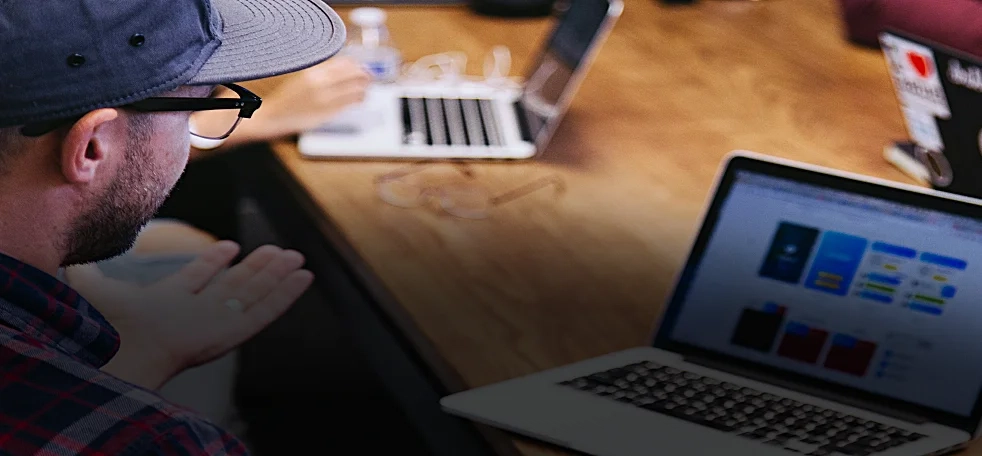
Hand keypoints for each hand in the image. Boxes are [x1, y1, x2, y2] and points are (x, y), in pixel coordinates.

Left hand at [65, 242, 313, 389]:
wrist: (120, 355)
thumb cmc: (105, 330)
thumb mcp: (92, 289)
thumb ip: (85, 270)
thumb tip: (69, 253)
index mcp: (167, 305)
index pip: (195, 280)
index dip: (212, 263)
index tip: (229, 247)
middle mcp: (197, 313)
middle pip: (233, 285)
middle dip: (255, 268)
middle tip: (276, 250)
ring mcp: (217, 322)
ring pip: (253, 293)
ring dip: (274, 275)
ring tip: (294, 257)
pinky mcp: (233, 332)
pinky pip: (265, 311)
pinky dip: (285, 295)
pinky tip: (303, 278)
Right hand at [193, 56, 371, 147]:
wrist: (272, 116)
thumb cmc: (286, 98)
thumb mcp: (302, 78)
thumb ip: (322, 72)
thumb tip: (343, 68)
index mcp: (312, 71)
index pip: (344, 63)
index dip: (356, 65)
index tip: (360, 67)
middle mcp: (320, 83)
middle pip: (353, 74)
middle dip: (364, 75)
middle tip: (369, 77)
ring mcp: (325, 99)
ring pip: (355, 89)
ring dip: (364, 88)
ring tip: (366, 88)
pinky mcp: (327, 112)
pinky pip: (350, 103)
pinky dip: (359, 99)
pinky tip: (361, 99)